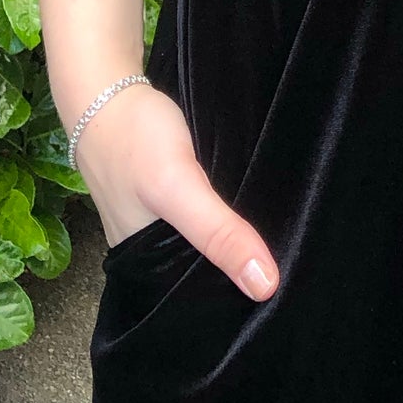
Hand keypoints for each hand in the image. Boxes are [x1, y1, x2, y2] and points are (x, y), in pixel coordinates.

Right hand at [73, 80, 280, 300]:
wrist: (109, 91)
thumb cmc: (135, 141)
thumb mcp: (178, 188)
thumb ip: (217, 232)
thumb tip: (266, 287)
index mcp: (146, 272)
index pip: (197, 308)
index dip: (235, 311)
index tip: (281, 308)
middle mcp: (152, 257)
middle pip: (204, 281)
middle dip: (240, 279)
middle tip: (293, 277)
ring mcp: (161, 229)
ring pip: (206, 252)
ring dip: (236, 250)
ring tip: (286, 253)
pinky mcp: (171, 202)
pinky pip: (205, 224)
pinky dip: (226, 223)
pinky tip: (255, 220)